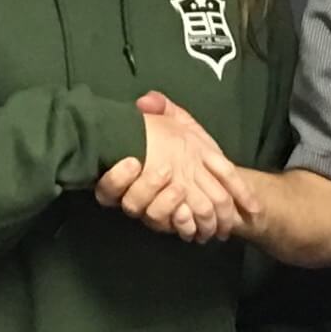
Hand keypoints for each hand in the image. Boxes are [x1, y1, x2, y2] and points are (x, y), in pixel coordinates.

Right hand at [97, 93, 257, 241]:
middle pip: (131, 204)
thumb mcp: (179, 123)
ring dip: (165, 205)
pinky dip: (184, 224)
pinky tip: (191, 214)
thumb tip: (146, 101)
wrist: (222, 176)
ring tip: (181, 190)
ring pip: (154, 218)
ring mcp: (160, 214)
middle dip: (146, 188)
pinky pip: (179, 230)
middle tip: (165, 170)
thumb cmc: (191, 147)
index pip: (108, 187)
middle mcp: (141, 198)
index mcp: (132, 175)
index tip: (132, 161)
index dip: (116, 179)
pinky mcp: (181, 225)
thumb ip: (162, 109)